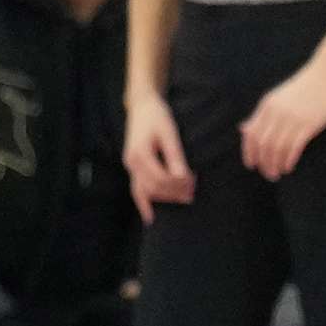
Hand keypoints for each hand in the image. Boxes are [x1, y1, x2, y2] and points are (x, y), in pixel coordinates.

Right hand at [124, 90, 193, 222]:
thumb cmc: (157, 117)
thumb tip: (183, 176)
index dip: (179, 183)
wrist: (142, 107)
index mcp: (141, 154)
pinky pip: (136, 190)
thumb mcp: (169, 132)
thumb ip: (175, 155)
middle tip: (193, 194)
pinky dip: (144, 204)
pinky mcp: (132, 167)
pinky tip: (152, 218)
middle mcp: (132, 163)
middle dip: (174, 193)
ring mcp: (130, 166)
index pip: (161, 178)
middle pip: (154, 188)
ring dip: (164, 198)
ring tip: (184, 199)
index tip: (195, 181)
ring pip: (145, 192)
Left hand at [239, 60, 325, 181]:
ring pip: (277, 149)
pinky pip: (294, 147)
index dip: (249, 153)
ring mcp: (293, 118)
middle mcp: (277, 113)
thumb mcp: (277, 98)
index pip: (251, 134)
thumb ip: (261, 115)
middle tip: (268, 174)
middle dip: (263, 163)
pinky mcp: (309, 124)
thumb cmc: (304, 88)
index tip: (252, 165)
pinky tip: (290, 167)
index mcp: (267, 106)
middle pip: (263, 144)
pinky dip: (289, 160)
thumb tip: (243, 129)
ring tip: (278, 173)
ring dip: (275, 165)